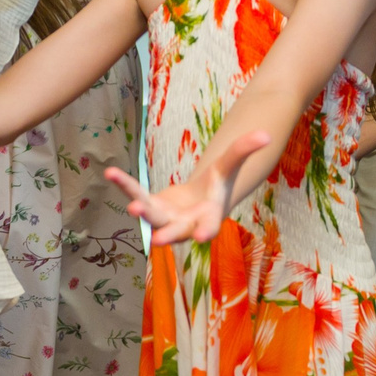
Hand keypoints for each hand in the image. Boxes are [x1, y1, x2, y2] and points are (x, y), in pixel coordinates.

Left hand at [103, 131, 273, 246]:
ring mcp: (163, 219)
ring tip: (132, 208)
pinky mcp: (148, 208)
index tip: (201, 238)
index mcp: (208, 218)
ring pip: (150, 215)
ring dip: (141, 210)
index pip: (208, 228)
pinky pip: (134, 195)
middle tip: (158, 241)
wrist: (195, 201)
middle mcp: (184, 225)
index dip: (205, 232)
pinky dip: (123, 185)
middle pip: (175, 230)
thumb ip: (243, 151)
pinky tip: (110, 172)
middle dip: (168, 235)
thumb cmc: (215, 186)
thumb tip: (266, 134)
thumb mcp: (228, 166)